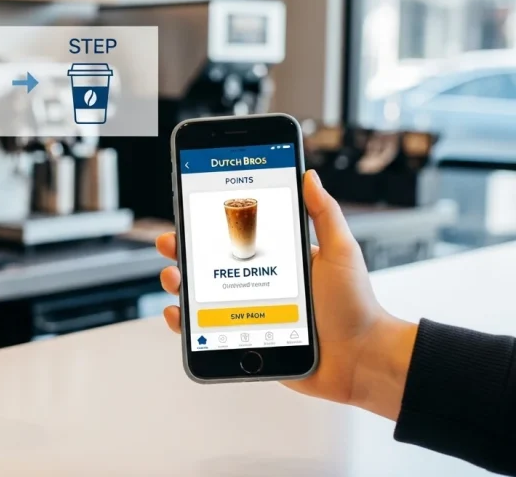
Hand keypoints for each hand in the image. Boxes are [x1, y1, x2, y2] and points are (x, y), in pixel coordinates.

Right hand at [156, 170, 416, 418]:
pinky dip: (184, 326)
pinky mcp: (244, 341)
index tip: (189, 212)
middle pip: (210, 264)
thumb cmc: (356, 305)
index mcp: (277, 260)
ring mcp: (249, 313)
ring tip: (174, 277)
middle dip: (183, 250)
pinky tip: (178, 315)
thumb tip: (309, 175)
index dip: (208, 225)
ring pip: (201, 296)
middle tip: (171, 243)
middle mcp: (259, 285)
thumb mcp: (341, 251)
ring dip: (179, 283)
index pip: (235, 237)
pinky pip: (206, 333)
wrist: (361, 358)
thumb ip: (324, 213)